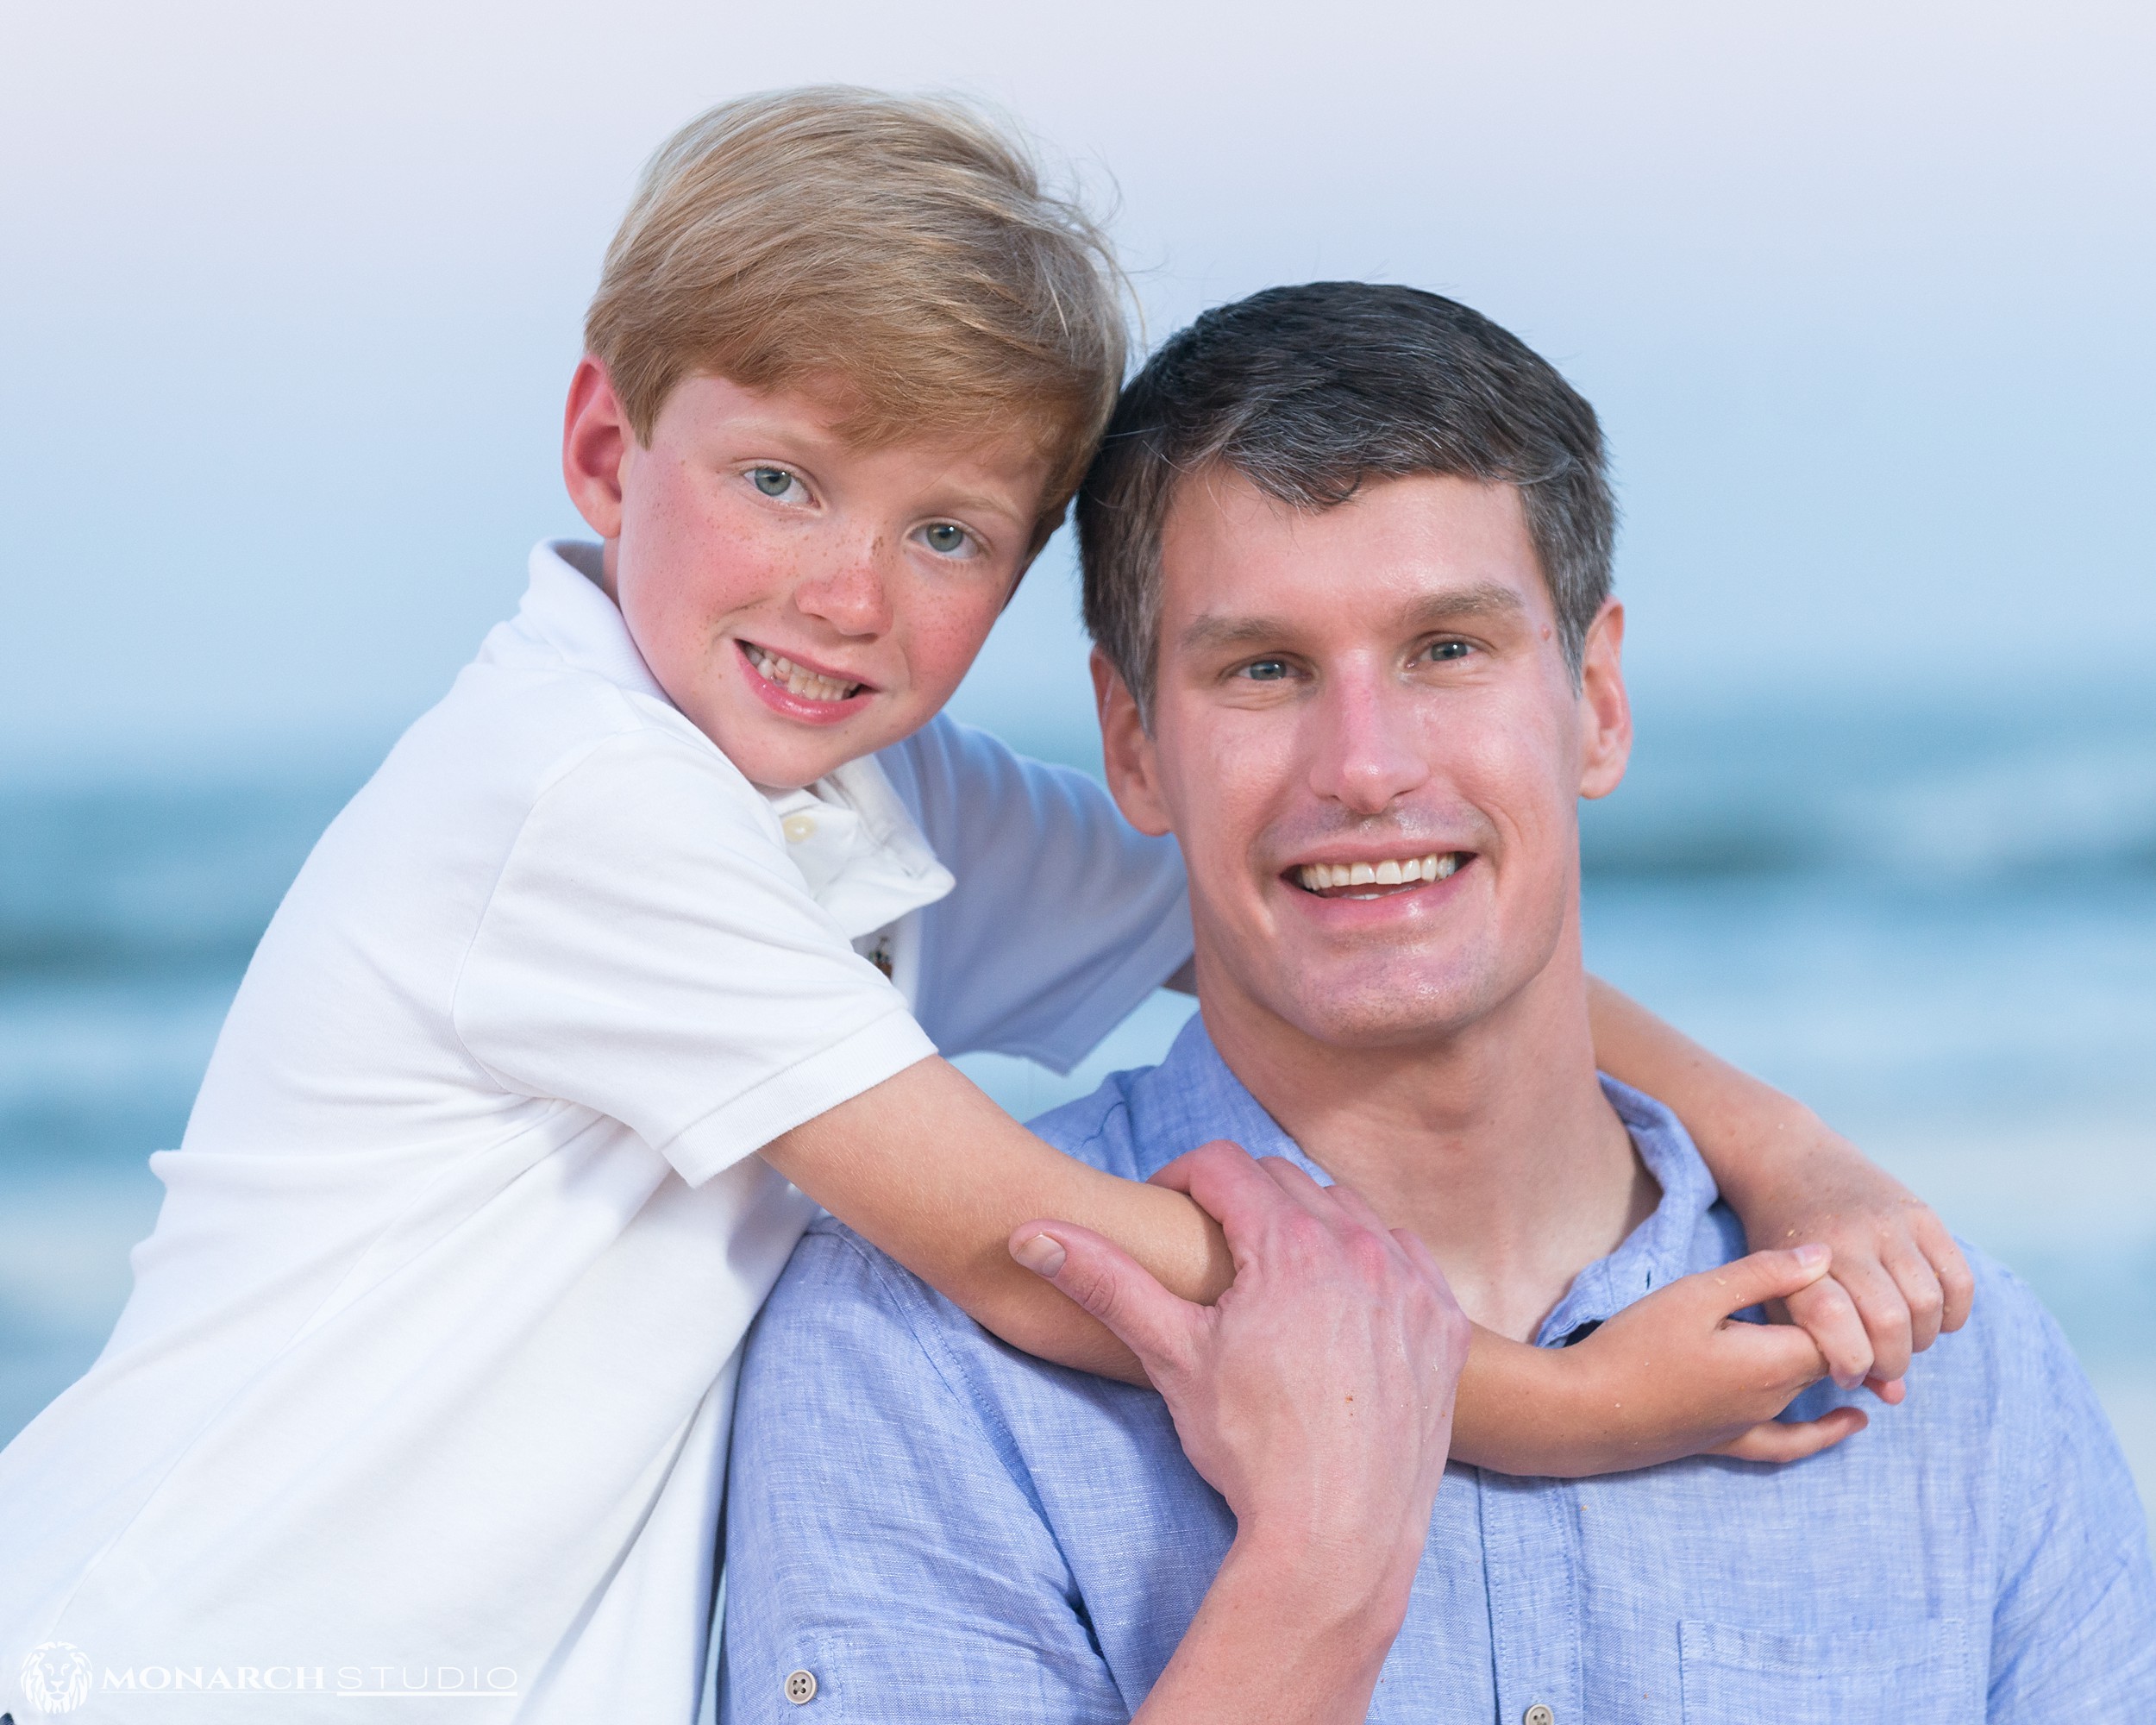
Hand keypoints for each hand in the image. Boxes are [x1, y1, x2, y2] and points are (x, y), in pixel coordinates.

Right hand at [1011, 1140, 1468, 1611]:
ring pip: (1349, 1211)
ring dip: (1307, 1223)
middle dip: (1242, 1200)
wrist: (1337, 1534)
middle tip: (1212, 1249)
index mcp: (1289, 1244)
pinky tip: (1343, 1299)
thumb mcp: (1169, 1355)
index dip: (1182, 1177)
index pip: (1225, 1165)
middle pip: (1285, 1181)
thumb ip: (1103, 1281)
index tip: (1167, 1208)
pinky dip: (1371, 1260)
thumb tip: (1030, 1234)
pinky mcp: (1443, 1323)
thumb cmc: (1251, 1449)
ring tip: (1272, 1273)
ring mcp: (1410, 1284)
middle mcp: (1359, 1248)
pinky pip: (1406, 1255)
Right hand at [1556, 1242, 1869, 1471]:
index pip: (1842, 1330)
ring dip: (1826, 1360)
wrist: (1588, 1411)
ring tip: (1848, 1328)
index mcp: (1774, 1360)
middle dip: (1840, 1327)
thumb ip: (1763, 1274)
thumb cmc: (1637, 1346)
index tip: (1835, 1270)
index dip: (1846, 1301)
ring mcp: (1755, 1425)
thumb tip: (1825, 1256)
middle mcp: (1776, 1399)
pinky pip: (1792, 1442)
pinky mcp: (1730, 1442)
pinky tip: (1852, 1423)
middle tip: (1834, 1286)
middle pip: (1831, 1359)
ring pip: (1813, 1389)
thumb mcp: (1696, 1293)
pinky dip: (1826, 1433)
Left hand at [1719, 1122, 1974, 1395]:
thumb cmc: (1782, 1247)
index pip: (1833, 1325)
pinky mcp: (1919, 1211)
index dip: (1849, 1365)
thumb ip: (1825, 1347)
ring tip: (1904, 1339)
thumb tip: (1893, 1396)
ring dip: (1922, 1339)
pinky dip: (1953, 1312)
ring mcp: (1885, 1222)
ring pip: (1926, 1303)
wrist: (1789, 1163)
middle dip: (1892, 1360)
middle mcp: (1844, 1239)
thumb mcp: (1781, 1294)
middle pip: (1889, 1322)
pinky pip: (1958, 1278)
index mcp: (1799, 1263)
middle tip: (1883, 1364)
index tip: (1846, 1374)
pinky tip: (1932, 1319)